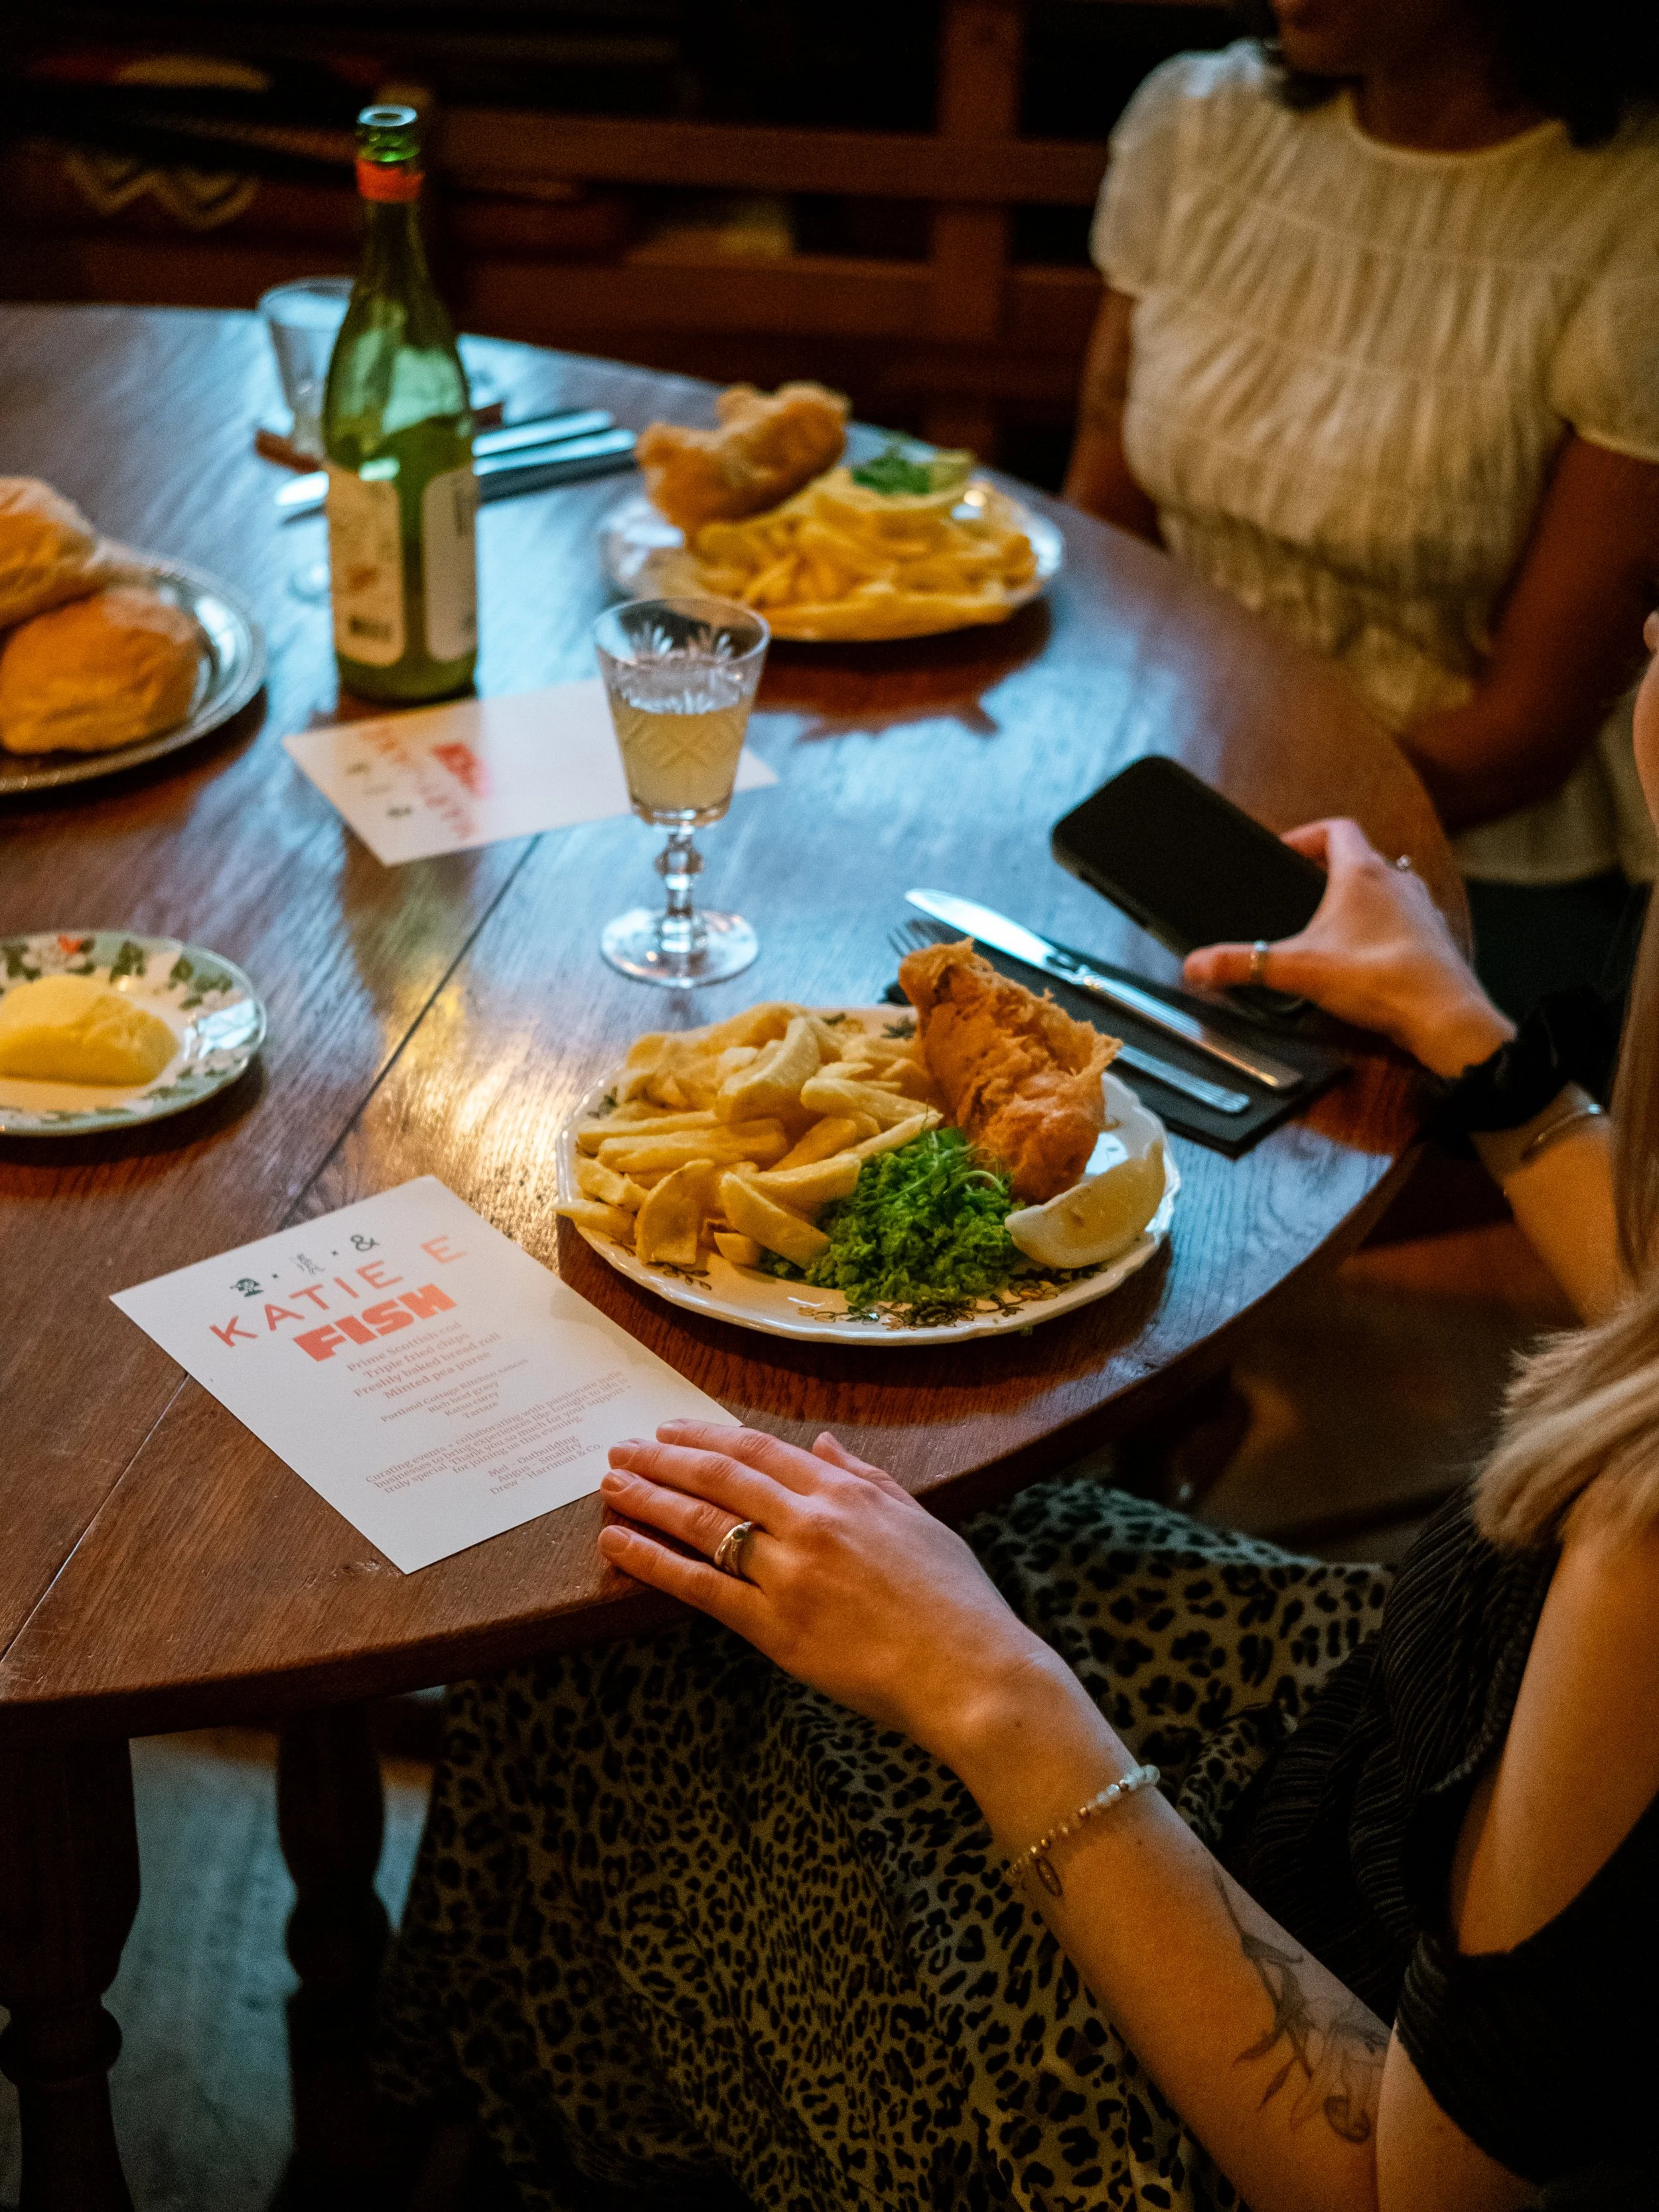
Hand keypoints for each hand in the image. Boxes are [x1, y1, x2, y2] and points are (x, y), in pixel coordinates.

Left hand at [596, 1423, 1092, 1779]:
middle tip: (621, 1449)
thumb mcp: (920, 1520)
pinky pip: (700, 1587)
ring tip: (610, 1485)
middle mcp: (810, 1521)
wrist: (972, 1673)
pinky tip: (618, 1545)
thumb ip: (867, 1478)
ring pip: (700, 1523)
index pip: (759, 1451)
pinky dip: (652, 1562)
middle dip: (662, 1458)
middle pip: (718, 1477)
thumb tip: (822, 1443)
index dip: (707, 1437)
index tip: (669, 1429)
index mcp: (846, 1492)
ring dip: (647, 1499)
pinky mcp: (774, 1628)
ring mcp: (788, 1573)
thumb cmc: (957, 1602)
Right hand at [1182, 818, 1513, 1077]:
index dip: (1307, 835)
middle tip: (1302, 890)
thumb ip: (1243, 964)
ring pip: (1387, 887)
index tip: (1286, 852)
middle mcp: (1396, 882)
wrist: (1443, 1015)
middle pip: (1361, 857)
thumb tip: (1196, 964)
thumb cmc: (1380, 979)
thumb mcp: (1298, 969)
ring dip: (1361, 897)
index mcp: (1362, 874)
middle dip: (1328, 870)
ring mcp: (1420, 909)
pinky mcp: (1432, 940)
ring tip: (1333, 923)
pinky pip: (1405, 920)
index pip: (1336, 829)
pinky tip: (1366, 956)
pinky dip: (1384, 927)